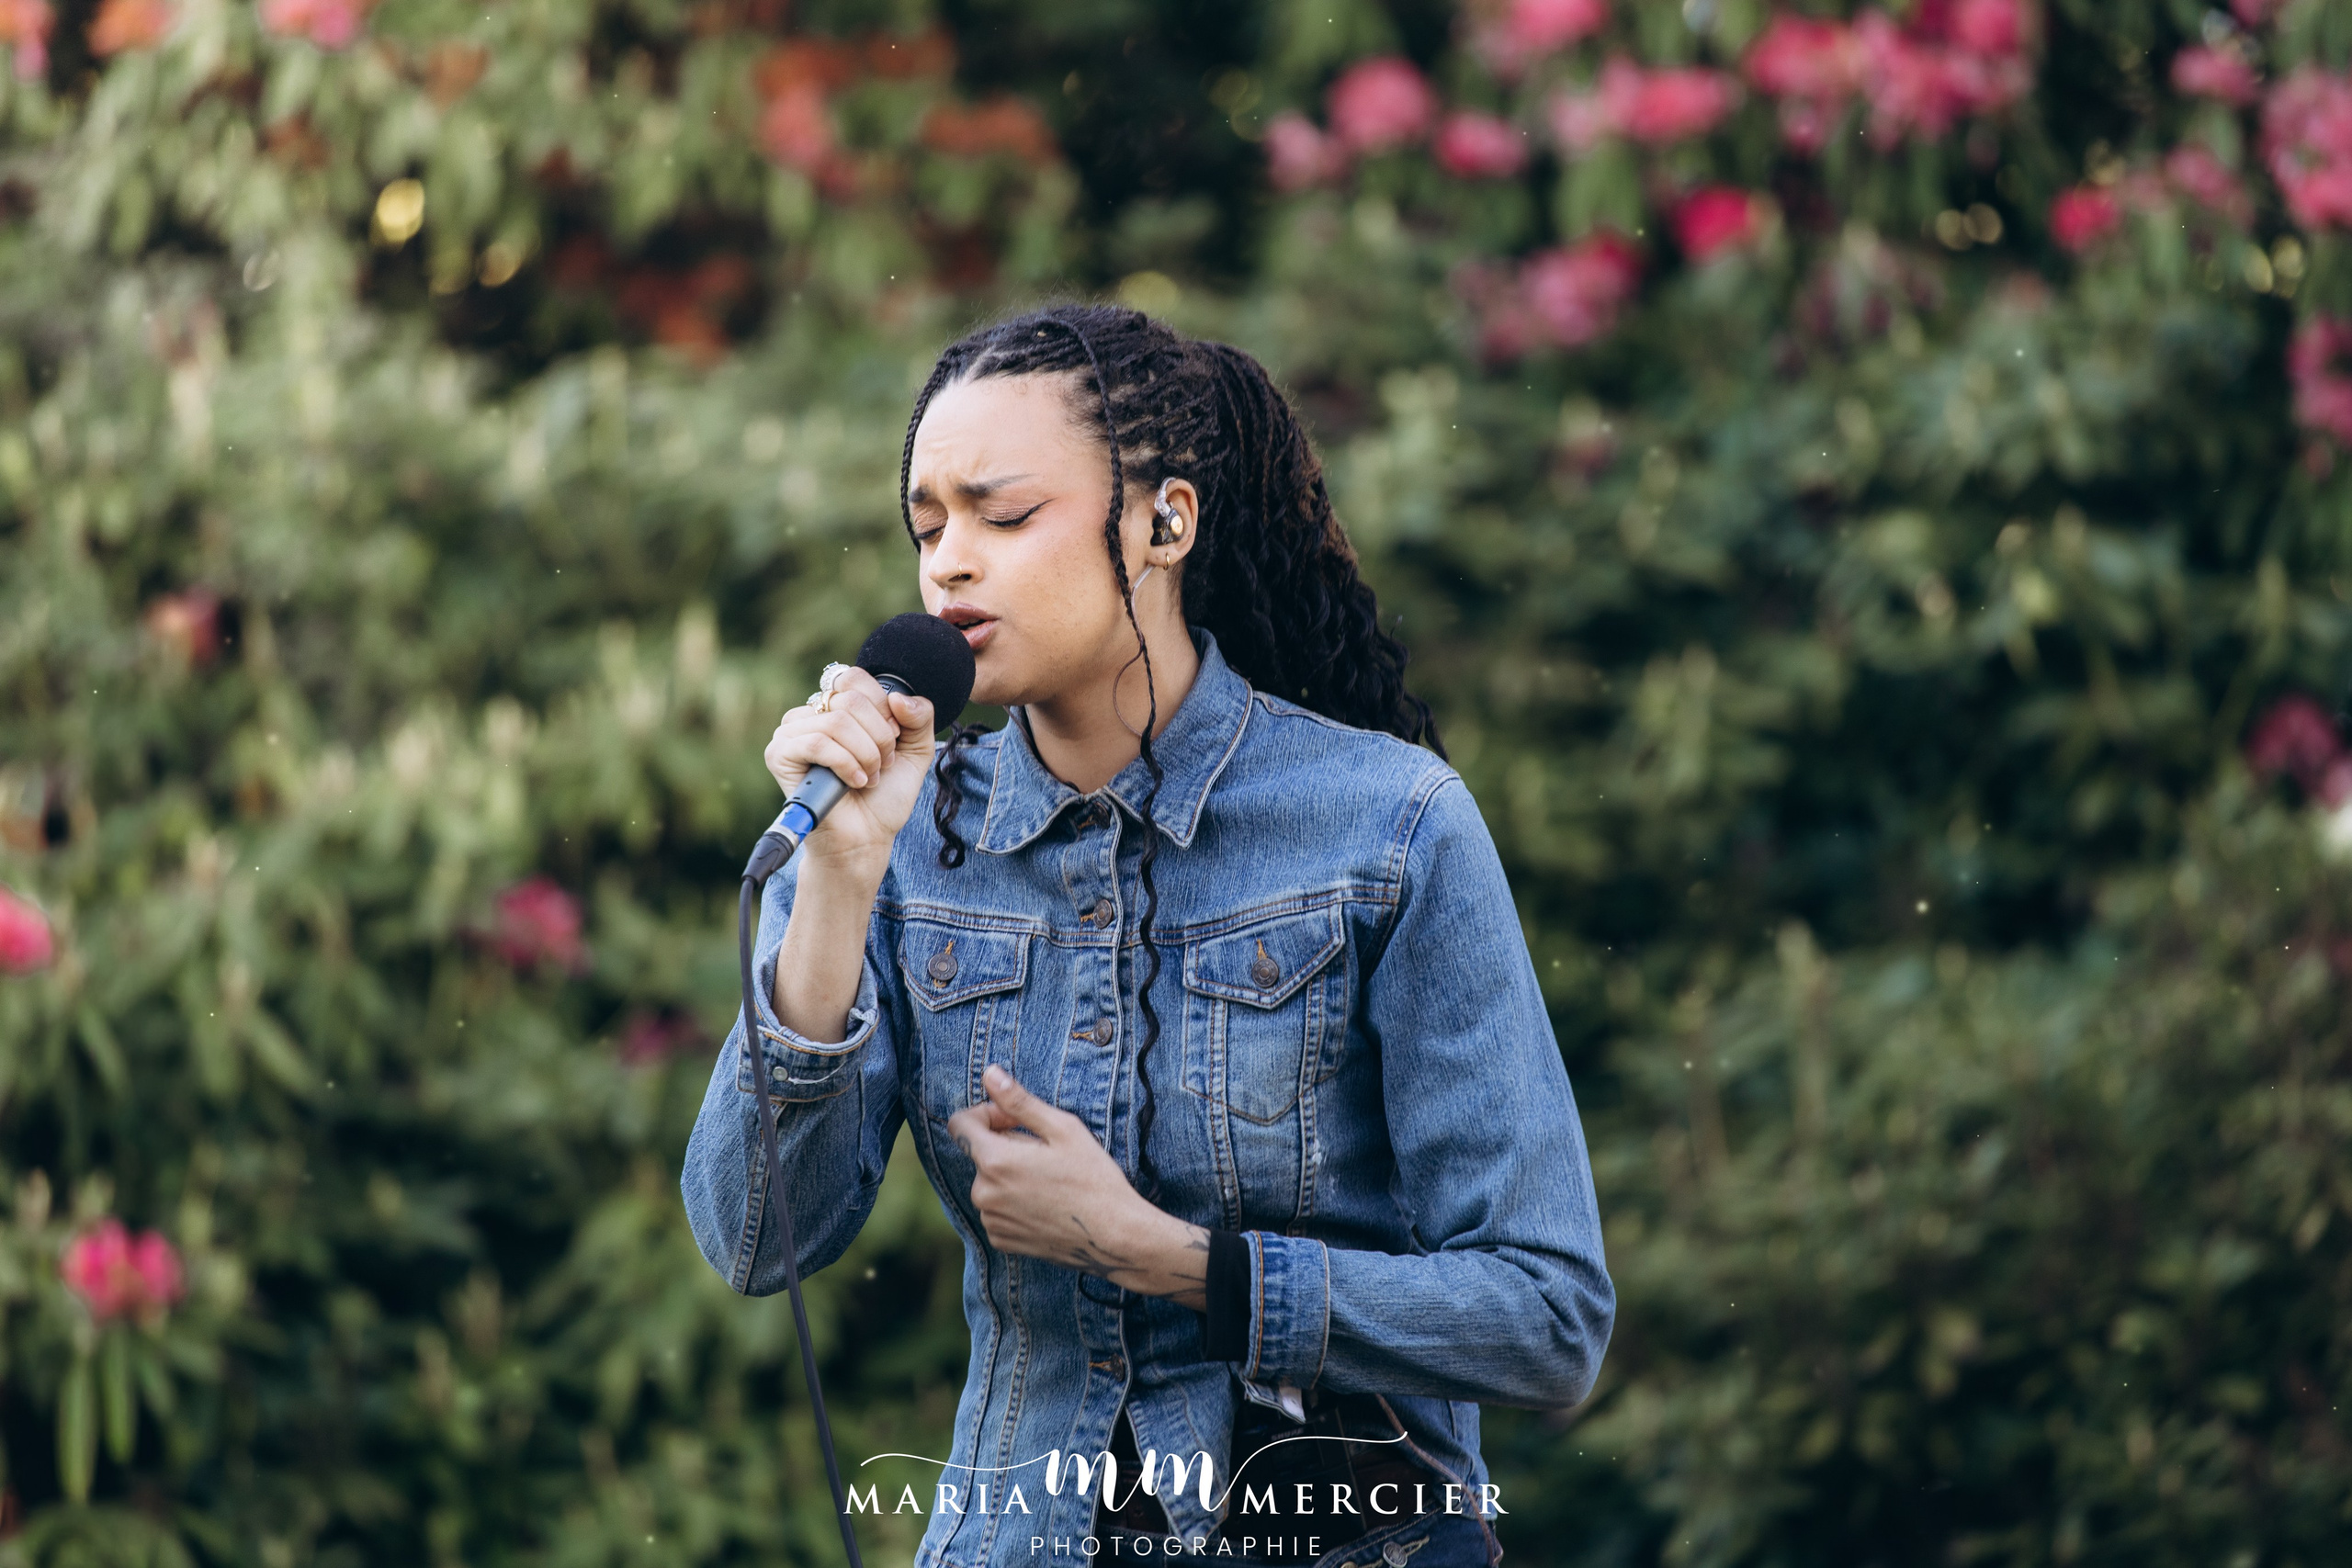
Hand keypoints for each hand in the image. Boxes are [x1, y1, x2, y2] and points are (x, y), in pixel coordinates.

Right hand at [762, 668, 933, 870]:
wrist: (867, 837)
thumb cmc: (884, 795)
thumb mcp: (916, 749)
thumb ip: (920, 717)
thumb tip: (898, 698)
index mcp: (836, 706)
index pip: (855, 679)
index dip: (882, 709)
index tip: (891, 740)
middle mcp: (810, 713)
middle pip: (850, 700)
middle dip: (879, 737)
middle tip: (881, 765)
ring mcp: (791, 733)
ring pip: (838, 722)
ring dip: (865, 755)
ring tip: (868, 778)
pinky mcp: (779, 754)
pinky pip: (818, 742)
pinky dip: (846, 764)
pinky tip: (854, 783)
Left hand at [947, 1064, 1211, 1308]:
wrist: (1113, 1237)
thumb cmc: (1093, 1179)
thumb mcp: (1063, 1129)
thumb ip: (1019, 1101)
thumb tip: (989, 1073)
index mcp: (995, 1161)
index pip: (960, 1125)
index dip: (986, 1113)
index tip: (1014, 1120)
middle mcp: (984, 1193)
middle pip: (980, 1154)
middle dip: (1004, 1145)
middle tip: (1045, 1152)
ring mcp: (991, 1220)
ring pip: (989, 1182)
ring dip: (1009, 1175)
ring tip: (1049, 1180)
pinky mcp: (1001, 1241)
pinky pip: (997, 1209)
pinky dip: (1013, 1202)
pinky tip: (1046, 1203)